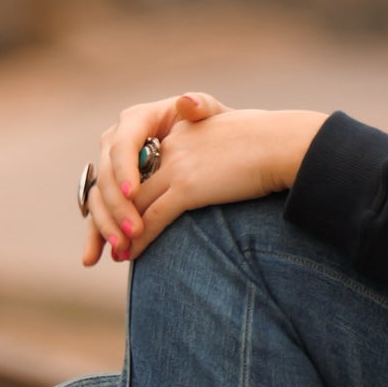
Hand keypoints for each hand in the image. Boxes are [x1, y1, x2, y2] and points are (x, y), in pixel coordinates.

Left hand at [81, 94, 326, 266]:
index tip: (115, 213)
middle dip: (110, 216)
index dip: (121, 191)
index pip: (136, 162)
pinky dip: (137, 240)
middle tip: (102, 242)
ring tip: (114, 254)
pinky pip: (152, 218)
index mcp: (176, 132)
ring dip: (118, 232)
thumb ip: (209, 145)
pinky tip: (129, 255)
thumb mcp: (230, 134)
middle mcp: (170, 146)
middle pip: (126, 185)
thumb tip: (207, 168)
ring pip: (133, 204)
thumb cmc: (269, 142)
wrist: (285, 144)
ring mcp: (176, 166)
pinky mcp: (187, 187)